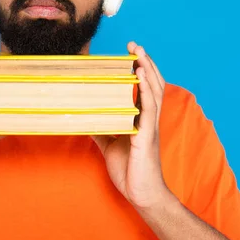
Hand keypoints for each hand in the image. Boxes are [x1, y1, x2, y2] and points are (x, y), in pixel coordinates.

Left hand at [91, 41, 172, 209]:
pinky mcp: (147, 135)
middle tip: (134, 45)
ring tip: (139, 53)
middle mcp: (149, 119)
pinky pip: (149, 108)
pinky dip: (146, 89)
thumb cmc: (130, 170)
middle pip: (152, 84)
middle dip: (145, 63)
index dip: (141, 70)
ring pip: (153, 91)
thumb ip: (102, 130)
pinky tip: (141, 76)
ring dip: (147, 69)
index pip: (144, 88)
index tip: (132, 54)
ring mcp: (150, 126)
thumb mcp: (110, 145)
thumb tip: (86, 119)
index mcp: (142, 120)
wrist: (142, 194)